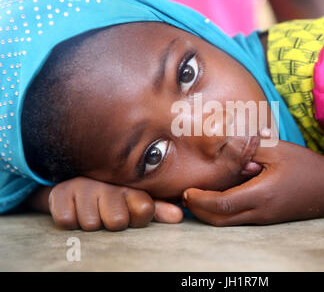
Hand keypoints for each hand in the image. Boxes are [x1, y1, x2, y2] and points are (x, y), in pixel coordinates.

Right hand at [49, 176, 182, 230]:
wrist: (75, 183)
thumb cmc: (115, 197)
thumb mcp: (136, 203)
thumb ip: (157, 210)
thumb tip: (179, 216)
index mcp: (131, 185)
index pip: (145, 209)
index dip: (139, 217)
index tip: (134, 213)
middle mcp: (109, 184)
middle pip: (117, 222)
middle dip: (114, 223)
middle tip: (110, 212)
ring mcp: (83, 187)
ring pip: (92, 224)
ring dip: (92, 222)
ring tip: (92, 209)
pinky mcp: (59, 194)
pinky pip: (67, 221)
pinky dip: (70, 220)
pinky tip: (75, 208)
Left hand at [182, 140, 323, 225]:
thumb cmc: (305, 166)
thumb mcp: (278, 150)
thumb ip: (250, 149)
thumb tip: (226, 147)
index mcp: (261, 195)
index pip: (221, 204)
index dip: (200, 199)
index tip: (186, 190)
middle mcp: (260, 212)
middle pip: (219, 220)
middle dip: (198, 210)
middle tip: (184, 195)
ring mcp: (263, 219)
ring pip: (227, 223)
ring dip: (208, 213)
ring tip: (196, 197)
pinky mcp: (266, 219)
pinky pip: (237, 220)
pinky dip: (221, 212)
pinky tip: (217, 197)